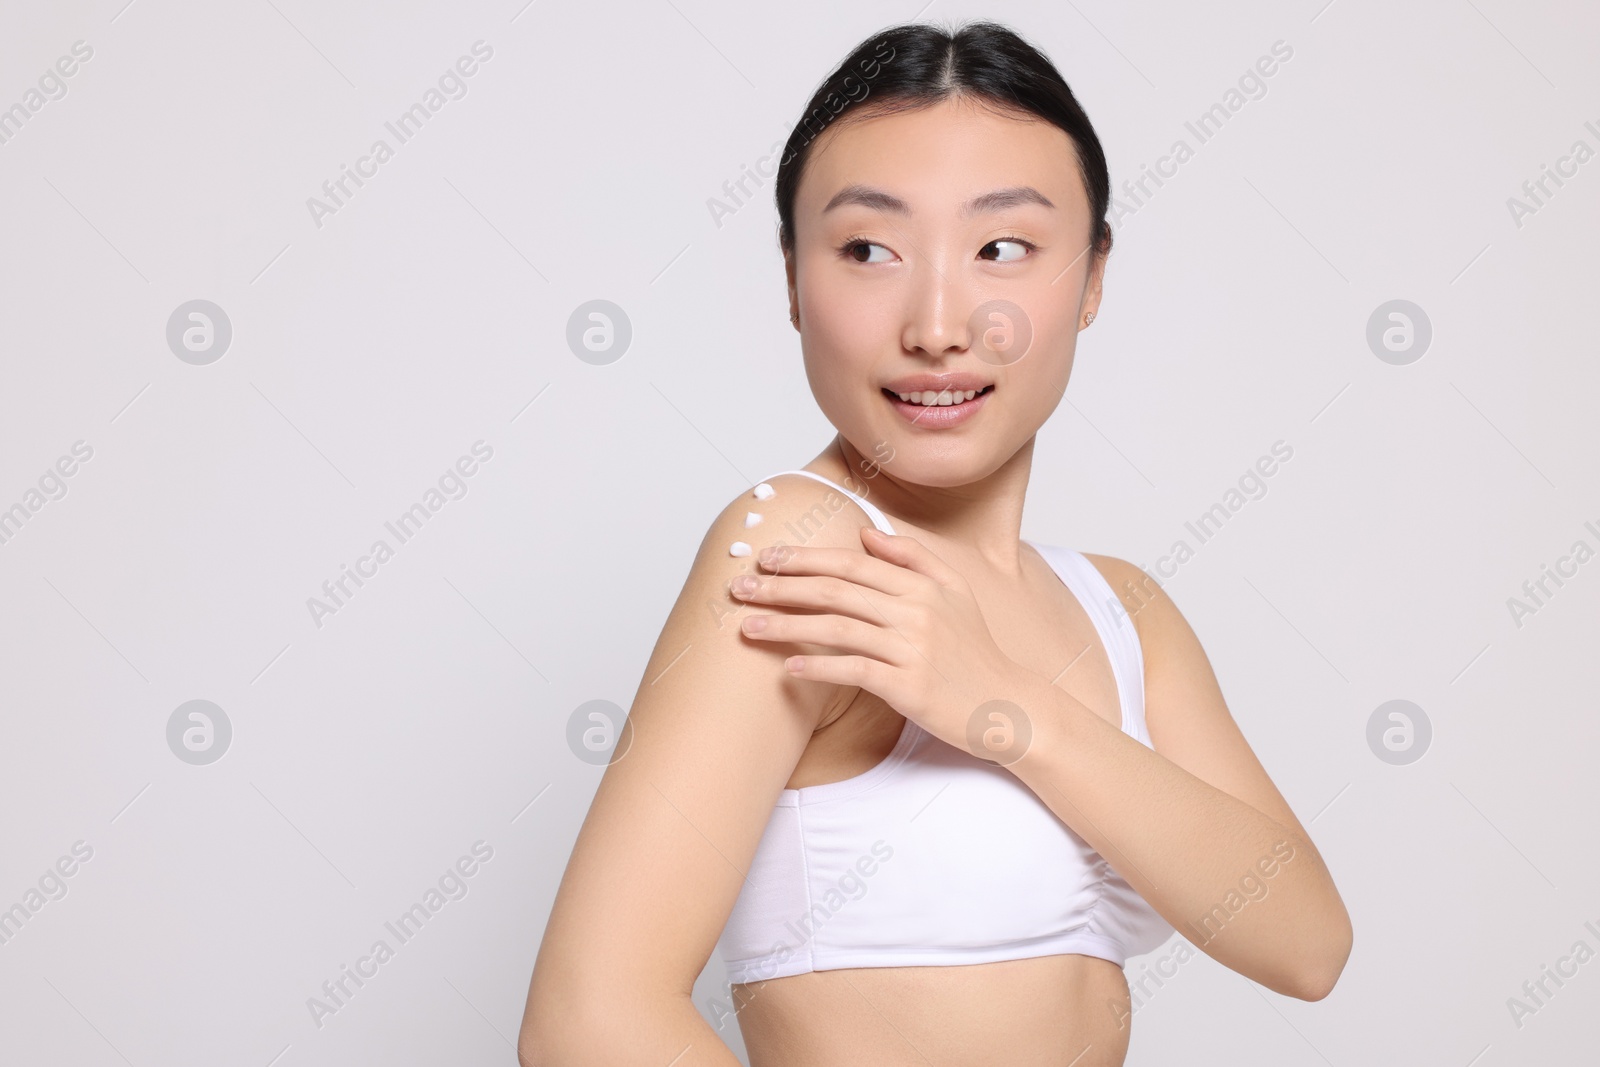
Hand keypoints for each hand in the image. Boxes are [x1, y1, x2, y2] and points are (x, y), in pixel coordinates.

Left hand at [729, 527, 1052, 763]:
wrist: (1006, 705)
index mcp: (920, 585)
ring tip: (747, 626)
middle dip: (781, 586)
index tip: (766, 557)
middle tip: (739, 587)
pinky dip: (817, 666)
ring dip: (785, 625)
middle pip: (834, 589)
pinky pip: (852, 670)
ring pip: (835, 627)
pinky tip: (787, 667)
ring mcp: (911, 648)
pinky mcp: (908, 686)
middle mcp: (914, 611)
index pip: (850, 562)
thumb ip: (912, 558)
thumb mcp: (954, 593)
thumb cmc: (975, 652)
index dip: (803, 558)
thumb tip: (866, 533)